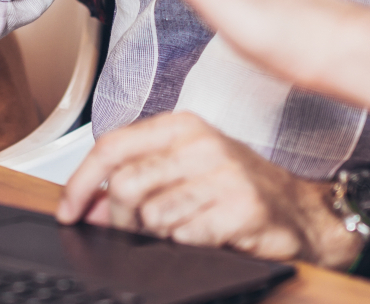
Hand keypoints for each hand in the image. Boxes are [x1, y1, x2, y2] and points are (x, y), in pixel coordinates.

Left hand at [57, 112, 357, 265]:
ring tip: (180, 230)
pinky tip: (204, 236)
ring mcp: (224, 174)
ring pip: (153, 215)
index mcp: (182, 126)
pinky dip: (186, 244)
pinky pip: (186, 236)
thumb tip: (89, 207)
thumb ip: (136, 182)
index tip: (68, 210)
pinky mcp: (241, 208)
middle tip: (129, 232)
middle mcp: (202, 143)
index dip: (81, 182)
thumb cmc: (238, 188)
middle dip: (118, 220)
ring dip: (156, 235)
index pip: (112, 146)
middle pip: (127, 185)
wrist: (302, 212)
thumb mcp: (184, 172)